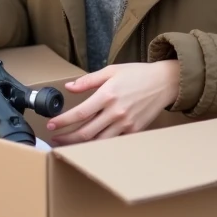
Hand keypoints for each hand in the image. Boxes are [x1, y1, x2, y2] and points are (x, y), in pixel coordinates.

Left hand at [47, 61, 179, 144]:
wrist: (165, 82)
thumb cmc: (137, 74)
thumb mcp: (111, 71)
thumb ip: (88, 80)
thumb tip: (69, 87)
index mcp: (108, 95)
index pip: (80, 113)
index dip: (63, 121)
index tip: (51, 125)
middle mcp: (116, 112)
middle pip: (86, 132)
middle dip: (67, 137)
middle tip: (55, 139)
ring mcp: (126, 124)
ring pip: (98, 141)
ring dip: (80, 145)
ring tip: (68, 144)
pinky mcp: (134, 131)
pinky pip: (113, 142)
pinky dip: (100, 145)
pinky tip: (89, 144)